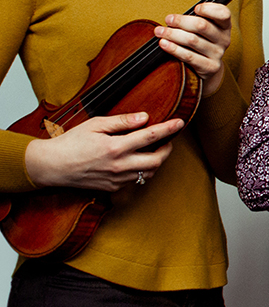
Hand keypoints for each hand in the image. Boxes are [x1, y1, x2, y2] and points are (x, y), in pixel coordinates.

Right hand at [23, 112, 182, 191]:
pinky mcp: (112, 188)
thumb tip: (144, 117)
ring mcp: (116, 179)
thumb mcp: (95, 125)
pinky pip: (135, 181)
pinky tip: (137, 161)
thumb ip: (122, 121)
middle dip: (167, 149)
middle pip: (157, 160)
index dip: (169, 129)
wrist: (51, 167)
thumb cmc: (71, 142)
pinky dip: (141, 171)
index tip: (180, 123)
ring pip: (148, 173)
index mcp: (115, 147)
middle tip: (167, 139)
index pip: (151, 136)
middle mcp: (119, 166)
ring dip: (156, 162)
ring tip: (153, 149)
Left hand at [155, 0, 231, 97]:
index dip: (209, 9)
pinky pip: (189, 56)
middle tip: (167, 18)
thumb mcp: (208, 22)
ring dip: (172, 34)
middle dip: (181, 21)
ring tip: (159, 31)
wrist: (207, 68)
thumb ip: (208, 6)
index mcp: (225, 25)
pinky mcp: (209, 67)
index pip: (223, 13)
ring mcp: (217, 54)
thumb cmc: (203, 40)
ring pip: (192, 40)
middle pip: (202, 26)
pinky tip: (163, 43)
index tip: (195, 8)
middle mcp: (224, 39)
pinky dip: (174, 49)